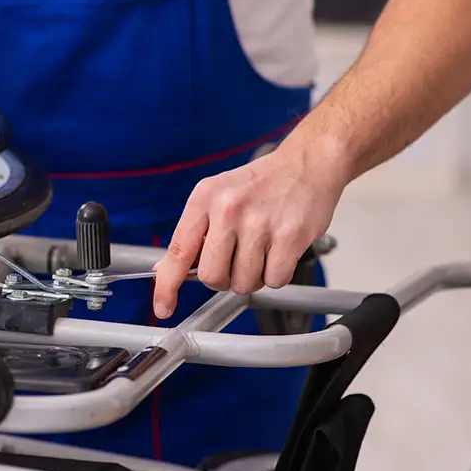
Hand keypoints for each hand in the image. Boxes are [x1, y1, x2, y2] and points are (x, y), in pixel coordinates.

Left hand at [152, 143, 346, 318]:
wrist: (307, 163)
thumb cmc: (260, 183)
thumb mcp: (216, 196)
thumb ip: (192, 233)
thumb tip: (165, 269)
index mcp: (204, 198)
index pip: (178, 251)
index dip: (167, 286)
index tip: (163, 307)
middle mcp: (228, 209)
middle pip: (212, 277)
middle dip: (223, 278)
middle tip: (235, 262)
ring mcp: (259, 223)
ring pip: (244, 283)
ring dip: (253, 277)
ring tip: (261, 251)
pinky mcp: (289, 236)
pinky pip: (274, 280)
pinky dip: (276, 275)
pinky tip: (279, 252)